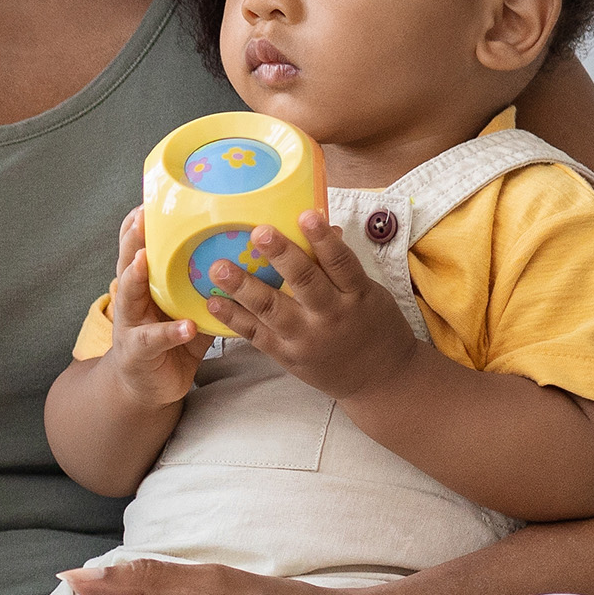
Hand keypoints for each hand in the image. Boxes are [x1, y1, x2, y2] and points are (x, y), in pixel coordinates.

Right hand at [94, 208, 208, 409]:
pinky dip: (170, 332)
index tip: (149, 200)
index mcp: (146, 285)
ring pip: (129, 295)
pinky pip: (154, 339)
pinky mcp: (138, 352)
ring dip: (135, 276)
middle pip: (127, 263)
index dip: (140, 226)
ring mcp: (130, 325)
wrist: (147, 386)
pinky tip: (186, 327)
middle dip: (131, 240)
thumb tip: (248, 255)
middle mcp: (132, 300)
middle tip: (141, 218)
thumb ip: (205, 285)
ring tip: (144, 260)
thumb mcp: (187, 307)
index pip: (139, 248)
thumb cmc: (172, 340)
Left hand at [205, 214, 420, 398]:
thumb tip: (323, 228)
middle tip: (258, 232)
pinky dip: (233, 318)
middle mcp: (331, 316)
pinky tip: (213, 302)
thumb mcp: (371, 294)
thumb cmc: (375, 326)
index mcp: (358, 295)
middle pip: (305, 282)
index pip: (341, 263)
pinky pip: (256, 335)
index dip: (324, 239)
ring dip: (243, 287)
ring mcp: (306, 338)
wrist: (380, 379)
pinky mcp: (287, 356)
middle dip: (281, 256)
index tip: (306, 215)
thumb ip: (342, 268)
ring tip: (218, 268)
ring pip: (272, 309)